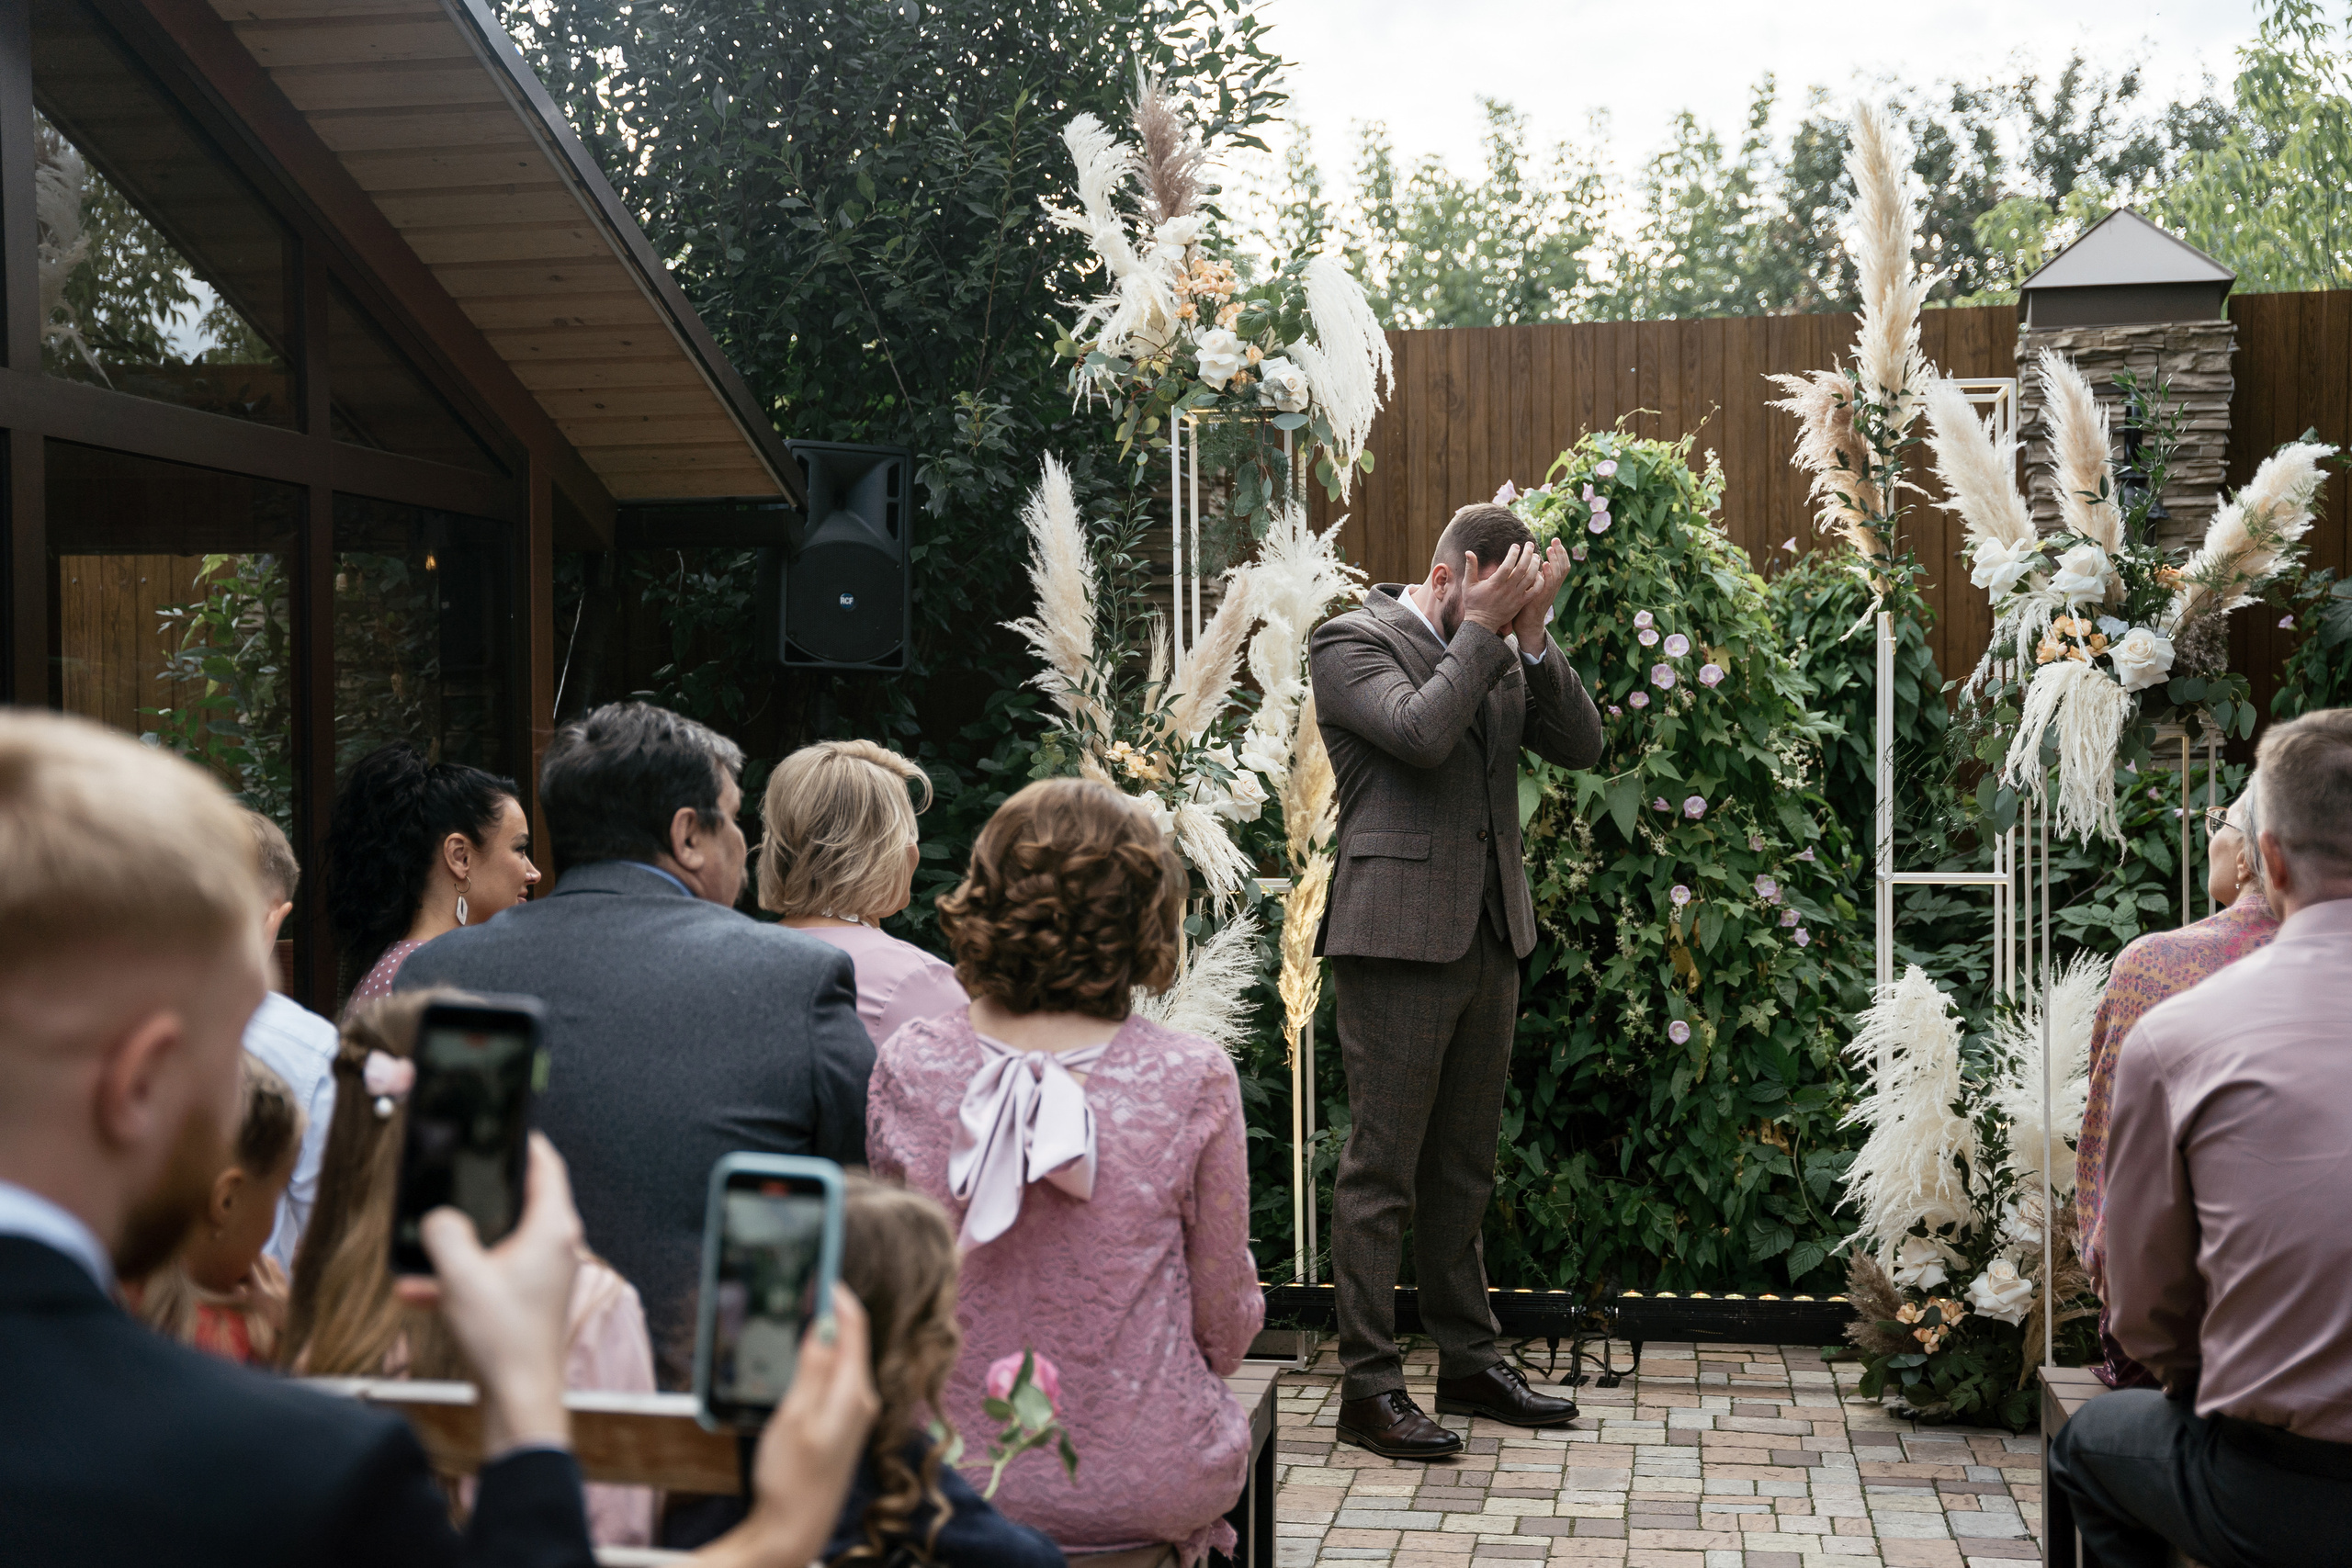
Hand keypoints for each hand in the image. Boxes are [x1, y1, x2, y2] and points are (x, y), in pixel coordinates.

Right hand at [396, 1133, 580, 1457]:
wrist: (519, 1398)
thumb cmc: (503, 1338)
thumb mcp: (460, 1275)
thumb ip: (443, 1234)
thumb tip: (438, 1219)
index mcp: (553, 1228)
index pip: (547, 1165)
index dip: (525, 1142)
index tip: (506, 1127)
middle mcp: (557, 1246)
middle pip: (519, 1201)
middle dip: (479, 1195)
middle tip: (453, 1178)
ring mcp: (545, 1273)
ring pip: (497, 1241)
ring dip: (458, 1246)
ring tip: (419, 1251)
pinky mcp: (529, 1298)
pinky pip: (491, 1274)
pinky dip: (460, 1277)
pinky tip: (417, 1289)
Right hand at [706, 1285, 880, 1567]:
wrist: (794, 1529)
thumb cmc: (791, 1477)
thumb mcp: (795, 1415)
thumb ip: (813, 1366)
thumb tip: (825, 1321)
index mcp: (853, 1392)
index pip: (855, 1327)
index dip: (838, 1295)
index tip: (822, 1266)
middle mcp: (861, 1399)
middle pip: (853, 1339)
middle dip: (832, 1309)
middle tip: (806, 1282)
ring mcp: (854, 1414)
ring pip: (845, 1357)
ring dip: (827, 1332)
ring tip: (801, 1308)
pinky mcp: (843, 1425)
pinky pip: (838, 1377)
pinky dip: (823, 1356)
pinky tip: (804, 1353)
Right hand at [1459, 542, 1543, 634]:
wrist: (1482, 623)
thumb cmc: (1473, 602)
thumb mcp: (1468, 584)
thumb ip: (1470, 567)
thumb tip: (1468, 551)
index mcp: (1494, 584)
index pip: (1508, 565)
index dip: (1513, 554)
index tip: (1515, 546)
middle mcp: (1507, 590)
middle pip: (1522, 569)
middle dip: (1528, 554)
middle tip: (1530, 545)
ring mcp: (1515, 597)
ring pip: (1530, 578)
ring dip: (1535, 565)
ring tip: (1536, 556)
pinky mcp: (1521, 603)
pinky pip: (1535, 591)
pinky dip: (1539, 581)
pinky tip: (1539, 574)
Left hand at [1511, 538, 1571, 649]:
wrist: (1526, 625)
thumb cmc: (1527, 604)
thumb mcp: (1532, 586)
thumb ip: (1533, 574)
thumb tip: (1530, 559)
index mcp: (1552, 583)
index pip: (1561, 565)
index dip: (1560, 553)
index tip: (1555, 541)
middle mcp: (1553, 587)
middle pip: (1563, 567)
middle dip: (1560, 552)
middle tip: (1555, 540)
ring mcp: (1549, 593)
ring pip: (1558, 574)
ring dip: (1555, 560)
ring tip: (1550, 549)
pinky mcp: (1542, 599)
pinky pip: (1548, 586)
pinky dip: (1548, 574)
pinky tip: (1544, 565)